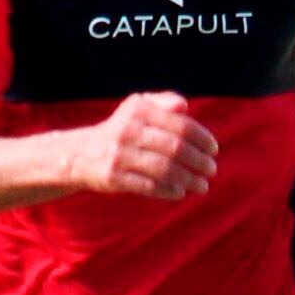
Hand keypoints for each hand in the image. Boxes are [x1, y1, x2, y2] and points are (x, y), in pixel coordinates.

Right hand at [67, 92, 217, 199]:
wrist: (81, 154)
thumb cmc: (121, 130)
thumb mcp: (137, 108)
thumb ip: (163, 103)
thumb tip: (185, 106)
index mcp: (138, 110)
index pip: (179, 124)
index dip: (202, 138)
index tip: (214, 149)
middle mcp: (128, 131)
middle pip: (175, 148)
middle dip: (199, 161)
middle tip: (212, 170)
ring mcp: (119, 155)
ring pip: (164, 169)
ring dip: (188, 179)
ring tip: (202, 186)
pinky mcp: (113, 177)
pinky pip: (148, 186)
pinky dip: (168, 190)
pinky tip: (181, 192)